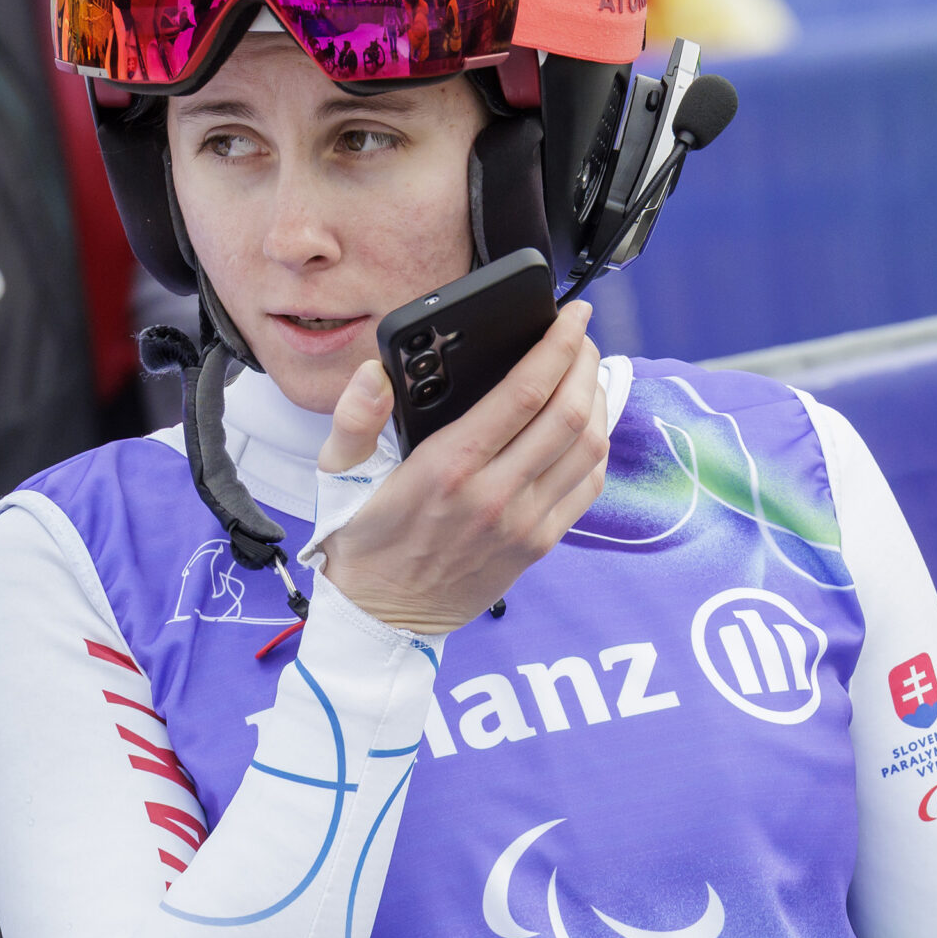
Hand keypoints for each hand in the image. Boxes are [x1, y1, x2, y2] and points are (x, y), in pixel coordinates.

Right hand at [314, 301, 607, 635]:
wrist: (382, 620)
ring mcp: (523, 523)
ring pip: (589, 448)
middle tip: (582, 337)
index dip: (558, 346)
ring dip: (598, 401)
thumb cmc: (361, 542)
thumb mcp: (339, 475)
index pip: (524, 393)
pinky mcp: (538, 545)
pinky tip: (586, 426)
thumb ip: (355, 418)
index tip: (572, 317)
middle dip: (585, 363)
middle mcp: (494, 494)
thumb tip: (375, 373)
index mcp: (447, 468)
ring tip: (586, 373)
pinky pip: (588, 488)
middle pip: (569, 413)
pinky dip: (597, 447)